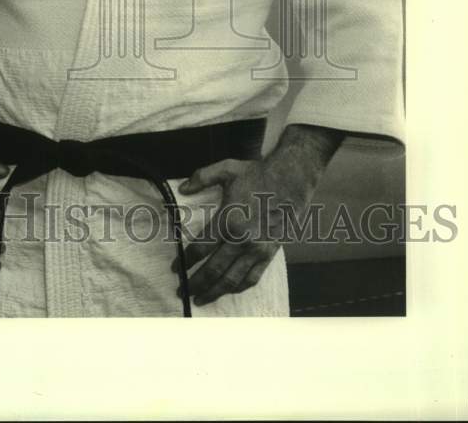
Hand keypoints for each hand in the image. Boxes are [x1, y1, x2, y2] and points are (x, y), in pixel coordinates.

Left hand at [173, 124, 342, 305]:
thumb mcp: (227, 169)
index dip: (186, 261)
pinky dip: (237, 288)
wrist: (291, 180)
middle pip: (214, 269)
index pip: (201, 248)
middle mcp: (242, 239)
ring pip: (232, 279)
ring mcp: (257, 249)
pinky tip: (227, 290)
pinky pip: (252, 278)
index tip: (176, 268)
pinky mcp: (270, 254)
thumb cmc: (257, 174)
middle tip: (182, 290)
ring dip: (214, 291)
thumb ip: (202, 177)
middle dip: (195, 283)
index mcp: (229, 219)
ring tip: (200, 299)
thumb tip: (182, 189)